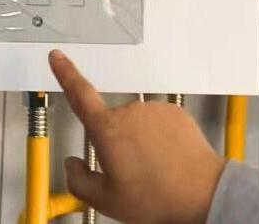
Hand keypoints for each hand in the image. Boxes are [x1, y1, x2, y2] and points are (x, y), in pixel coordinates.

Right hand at [48, 50, 226, 223]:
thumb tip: (72, 165)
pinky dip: (160, 139)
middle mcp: (129, 112)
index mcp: (107, 130)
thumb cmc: (156, 199)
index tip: (57, 57)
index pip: (79, 94)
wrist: (201, 195)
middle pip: (112, 124)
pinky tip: (168, 161)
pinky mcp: (175, 112)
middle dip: (117, 144)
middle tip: (131, 174)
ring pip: (137, 125)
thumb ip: (79, 181)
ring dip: (140, 142)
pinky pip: (158, 124)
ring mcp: (154, 110)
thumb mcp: (106, 200)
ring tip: (155, 172)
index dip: (65, 73)